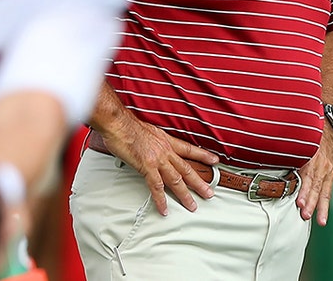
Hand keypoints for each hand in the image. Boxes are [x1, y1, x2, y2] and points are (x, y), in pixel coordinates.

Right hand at [99, 120, 219, 215]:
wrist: (118, 123)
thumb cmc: (127, 125)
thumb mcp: (147, 130)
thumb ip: (153, 141)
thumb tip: (151, 146)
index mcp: (166, 141)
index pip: (189, 149)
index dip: (203, 155)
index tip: (214, 160)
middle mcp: (165, 150)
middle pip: (186, 169)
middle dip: (199, 182)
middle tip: (209, 192)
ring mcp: (157, 159)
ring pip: (176, 180)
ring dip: (185, 194)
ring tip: (192, 206)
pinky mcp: (146, 167)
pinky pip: (157, 187)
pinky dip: (161, 200)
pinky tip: (165, 209)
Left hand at [295, 128, 332, 224]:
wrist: (327, 129)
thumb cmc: (308, 136)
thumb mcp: (297, 141)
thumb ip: (286, 153)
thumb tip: (266, 159)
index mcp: (311, 156)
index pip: (308, 176)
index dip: (304, 190)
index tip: (299, 202)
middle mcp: (322, 164)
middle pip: (316, 186)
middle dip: (311, 201)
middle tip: (304, 214)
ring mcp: (328, 170)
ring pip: (324, 191)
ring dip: (321, 207)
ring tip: (319, 221)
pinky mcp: (331, 174)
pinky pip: (328, 191)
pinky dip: (325, 204)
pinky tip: (322, 217)